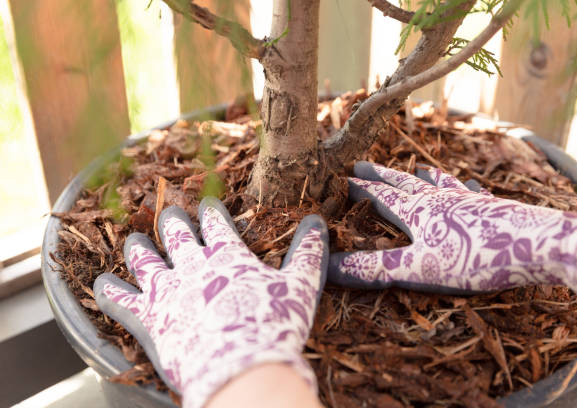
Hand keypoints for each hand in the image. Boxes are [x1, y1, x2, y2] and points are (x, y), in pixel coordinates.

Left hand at [94, 197, 328, 407]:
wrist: (243, 370)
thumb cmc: (274, 326)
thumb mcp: (301, 286)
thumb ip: (308, 252)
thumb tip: (318, 221)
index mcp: (227, 255)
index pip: (215, 222)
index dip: (211, 211)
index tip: (207, 204)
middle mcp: (193, 266)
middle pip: (176, 234)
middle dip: (173, 222)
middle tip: (170, 215)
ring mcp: (167, 291)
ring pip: (145, 260)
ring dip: (139, 248)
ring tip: (134, 241)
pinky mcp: (148, 319)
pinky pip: (120, 300)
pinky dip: (109, 290)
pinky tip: (101, 283)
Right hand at [328, 162, 576, 294]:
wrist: (536, 244)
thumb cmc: (473, 257)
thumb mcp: (418, 268)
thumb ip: (375, 267)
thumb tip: (329, 267)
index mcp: (417, 212)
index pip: (380, 196)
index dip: (359, 189)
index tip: (341, 179)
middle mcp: (438, 199)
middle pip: (403, 183)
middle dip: (380, 175)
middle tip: (362, 164)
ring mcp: (465, 200)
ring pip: (436, 182)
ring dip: (421, 176)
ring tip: (414, 168)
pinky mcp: (489, 206)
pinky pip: (470, 191)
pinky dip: (461, 185)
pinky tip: (466, 183)